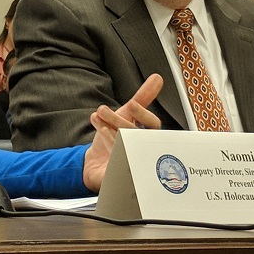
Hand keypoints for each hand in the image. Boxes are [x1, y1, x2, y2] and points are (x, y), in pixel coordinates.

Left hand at [82, 74, 164, 192]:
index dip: (143, 115)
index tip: (131, 104)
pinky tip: (102, 132)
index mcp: (147, 135)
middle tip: (103, 109)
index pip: (153, 126)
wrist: (96, 164)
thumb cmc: (115, 138)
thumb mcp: (127, 114)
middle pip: (136, 135)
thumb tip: (157, 78)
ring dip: (110, 129)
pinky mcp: (121, 174)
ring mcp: (133, 163)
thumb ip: (143, 98)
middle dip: (118, 120)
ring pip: (125, 146)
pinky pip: (117, 161)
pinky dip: (109, 144)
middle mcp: (143, 149)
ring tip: (99, 116)